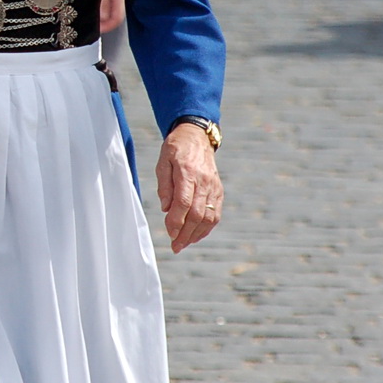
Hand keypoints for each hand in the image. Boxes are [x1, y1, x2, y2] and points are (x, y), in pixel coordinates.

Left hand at [156, 124, 222, 253]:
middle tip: (175, 246)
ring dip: (196, 234)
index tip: (169, 233)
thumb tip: (165, 208)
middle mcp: (204, 181)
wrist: (197, 136)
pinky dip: (206, 228)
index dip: (177, 221)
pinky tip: (196, 235)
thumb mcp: (163, 161)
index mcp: (188, 172)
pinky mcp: (218, 191)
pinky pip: (216, 214)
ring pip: (209, 217)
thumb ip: (164, 185)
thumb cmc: (176, 148)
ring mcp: (214, 187)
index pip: (184, 203)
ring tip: (183, 244)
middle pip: (197, 214)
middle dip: (185, 234)